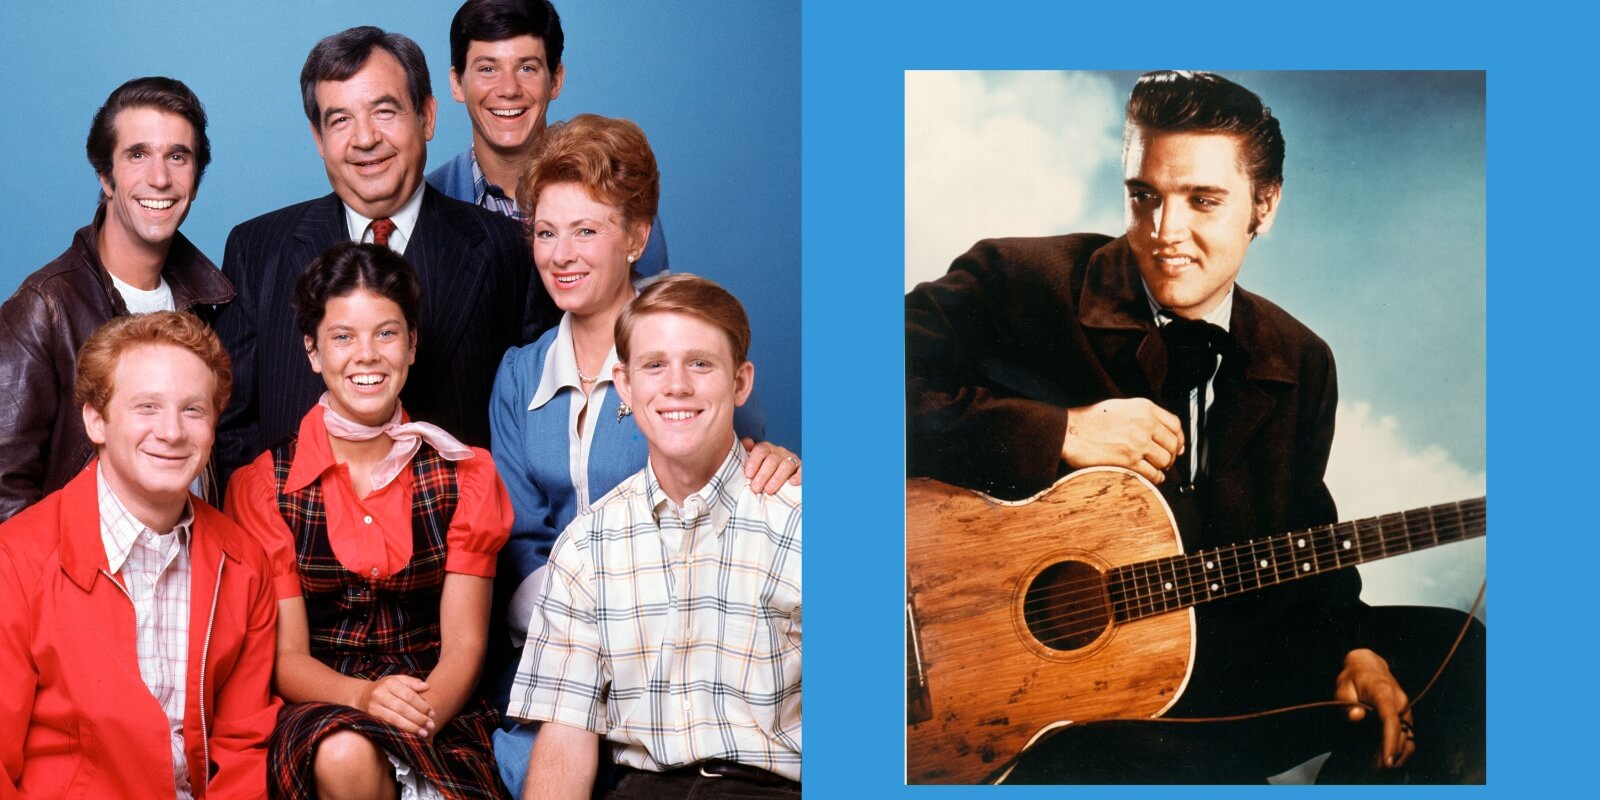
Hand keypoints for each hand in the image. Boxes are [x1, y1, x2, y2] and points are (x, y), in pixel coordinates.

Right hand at [355, 674, 435, 736]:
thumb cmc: (386, 688)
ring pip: (394, 719)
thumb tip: (427, 687)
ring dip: (411, 727)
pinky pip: (387, 726)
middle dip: (419, 718)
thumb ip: (413, 683)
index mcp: (390, 683)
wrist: (362, 696)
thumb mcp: (398, 681)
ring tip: (424, 733)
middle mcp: (380, 694)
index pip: (409, 696)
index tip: (432, 713)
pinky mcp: (370, 718)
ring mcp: (373, 707)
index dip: (422, 706)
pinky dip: (400, 731)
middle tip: (431, 725)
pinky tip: (410, 735)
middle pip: (403, 708)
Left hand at [741, 438, 801, 493]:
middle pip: (772, 460)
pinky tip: (792, 483)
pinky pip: (802, 471)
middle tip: (756, 488)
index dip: (754, 462)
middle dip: (763, 475)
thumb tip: (746, 441)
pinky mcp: (801, 469)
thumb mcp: (754, 461)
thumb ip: (748, 452)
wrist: (779, 474)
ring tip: (769, 490)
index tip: (748, 475)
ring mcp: (791, 459)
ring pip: (786, 465)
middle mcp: (779, 452)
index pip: (760, 450)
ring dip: (777, 478)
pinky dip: (798, 476)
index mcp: (766, 448)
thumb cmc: (762, 470)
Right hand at [1061, 399, 1183, 483]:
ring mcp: (1137, 442)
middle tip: (1165, 460)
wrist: (1070, 431)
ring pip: (1165, 459)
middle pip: (1173, 443)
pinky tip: (1153, 477)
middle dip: (1172, 454)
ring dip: (1163, 466)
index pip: (1175, 424)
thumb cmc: (1089, 419)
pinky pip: (1152, 473)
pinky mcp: (1129, 460)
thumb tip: (1158, 431)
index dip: (1179, 438)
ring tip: (1157, 468)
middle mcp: (1144, 423)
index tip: (1177, 445)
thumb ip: (1141, 415)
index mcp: (1144, 408)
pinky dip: (1156, 478)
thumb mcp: (1120, 406)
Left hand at [1334, 648, 1413, 768]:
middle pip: (1401, 734)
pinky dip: (1399, 750)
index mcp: (1384, 693)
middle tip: (1373, 772)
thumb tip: (1356, 717)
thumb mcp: (1342, 687)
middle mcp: (1400, 702)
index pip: (1390, 720)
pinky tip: (1385, 760)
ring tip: (1377, 769)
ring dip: (1396, 755)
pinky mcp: (1405, 717)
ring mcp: (1405, 710)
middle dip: (1390, 755)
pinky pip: (1406, 736)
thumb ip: (1347, 703)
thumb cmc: (1353, 677)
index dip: (1390, 742)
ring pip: (1407, 738)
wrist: (1368, 666)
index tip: (1387, 761)